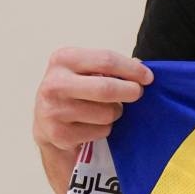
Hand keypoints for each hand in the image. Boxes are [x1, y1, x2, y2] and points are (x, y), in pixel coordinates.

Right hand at [33, 48, 153, 193]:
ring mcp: (55, 110)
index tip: (148, 77)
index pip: (106, 60)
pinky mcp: (60, 134)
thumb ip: (111, 67)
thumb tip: (142, 68)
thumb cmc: (73, 91)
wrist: (46, 123)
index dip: (132, 69)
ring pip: (107, 113)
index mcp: (64, 59)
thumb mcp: (85, 71)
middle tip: (137, 93)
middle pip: (107, 88)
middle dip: (130, 91)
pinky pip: (101, 131)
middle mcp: (55, 83)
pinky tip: (92, 125)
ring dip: (115, 113)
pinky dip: (104, 129)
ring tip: (104, 110)